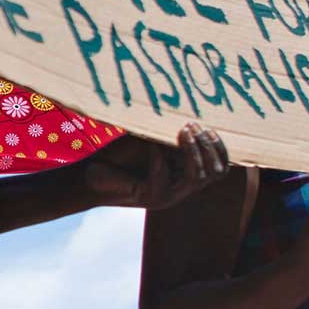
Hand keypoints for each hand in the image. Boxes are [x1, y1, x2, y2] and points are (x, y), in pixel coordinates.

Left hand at [81, 124, 230, 209]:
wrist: (88, 175)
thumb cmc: (119, 154)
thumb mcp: (151, 138)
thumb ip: (171, 132)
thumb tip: (190, 110)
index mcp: (185, 175)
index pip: (221, 167)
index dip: (219, 146)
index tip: (205, 124)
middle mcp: (180, 189)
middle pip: (215, 172)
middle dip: (208, 146)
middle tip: (191, 125)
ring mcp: (167, 196)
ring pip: (197, 178)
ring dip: (191, 152)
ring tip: (181, 131)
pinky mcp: (149, 198)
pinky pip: (164, 178)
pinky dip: (160, 158)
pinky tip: (152, 145)